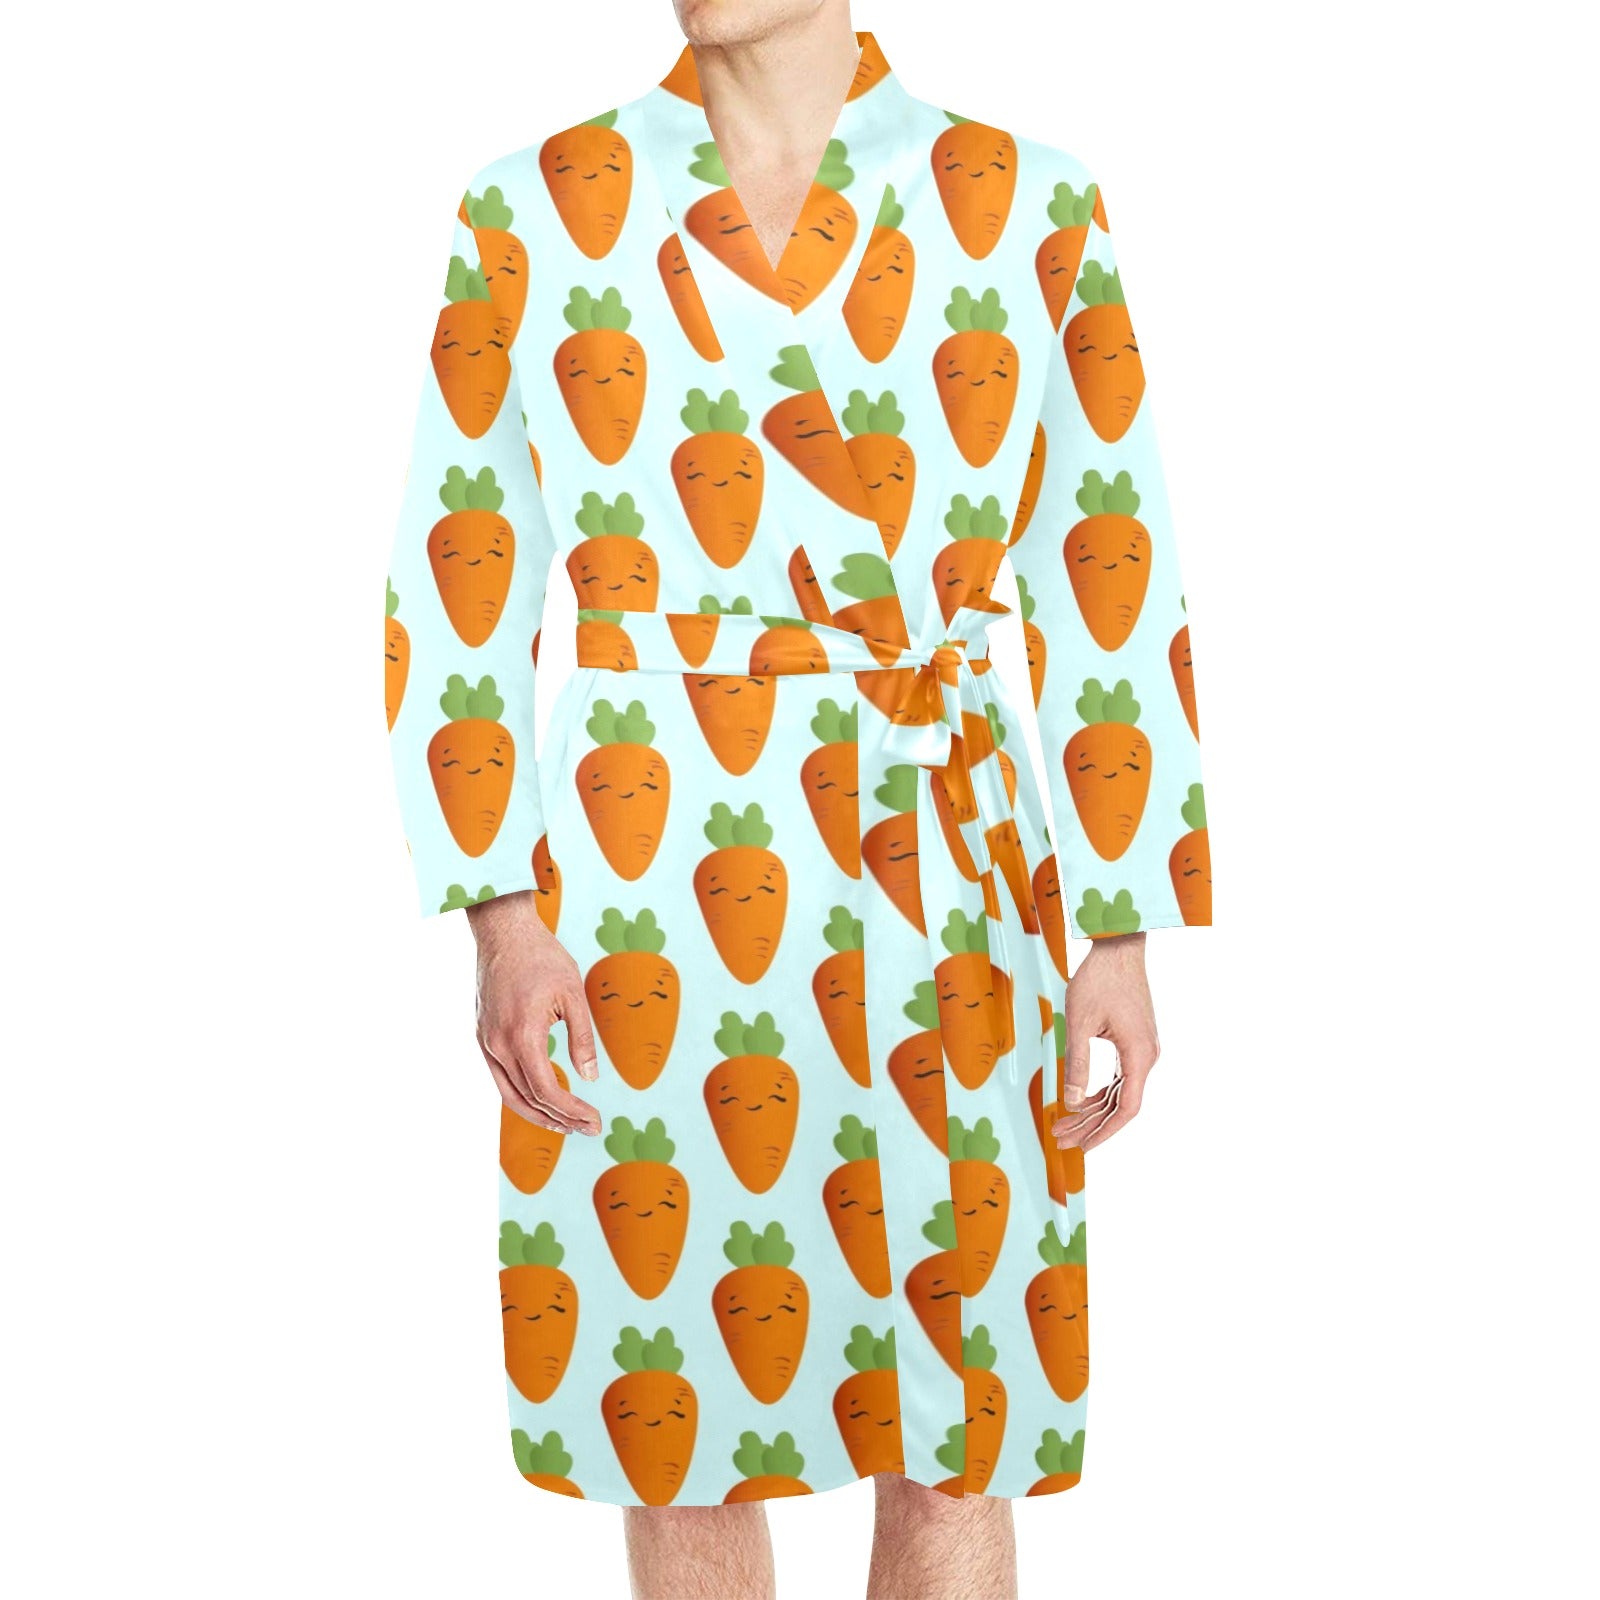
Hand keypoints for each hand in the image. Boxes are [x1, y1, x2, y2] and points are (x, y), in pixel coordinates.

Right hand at [466, 891, 599, 1136]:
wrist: (504, 931)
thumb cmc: (542, 957)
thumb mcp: (573, 994)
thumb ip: (582, 1039)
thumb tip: (590, 1078)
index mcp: (522, 1035)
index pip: (546, 1090)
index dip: (571, 1111)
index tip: (595, 1121)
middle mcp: (498, 1044)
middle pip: (527, 1099)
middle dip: (559, 1120)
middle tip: (588, 1129)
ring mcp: (485, 1042)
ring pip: (509, 1094)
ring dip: (537, 1114)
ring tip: (566, 1125)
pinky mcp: (482, 1036)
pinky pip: (500, 1077)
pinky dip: (520, 1094)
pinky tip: (540, 1099)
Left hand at [1052, 932, 1158, 1151]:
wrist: (1118, 948)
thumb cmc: (1099, 979)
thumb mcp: (1080, 1022)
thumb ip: (1077, 1063)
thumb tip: (1072, 1102)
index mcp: (1139, 1055)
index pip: (1126, 1109)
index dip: (1105, 1132)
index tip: (1083, 1147)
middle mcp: (1146, 1056)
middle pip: (1120, 1105)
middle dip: (1090, 1125)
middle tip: (1060, 1140)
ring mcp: (1142, 1049)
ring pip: (1118, 1092)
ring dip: (1092, 1110)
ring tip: (1063, 1126)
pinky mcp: (1134, 1042)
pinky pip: (1119, 1077)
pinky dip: (1099, 1092)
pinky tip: (1080, 1102)